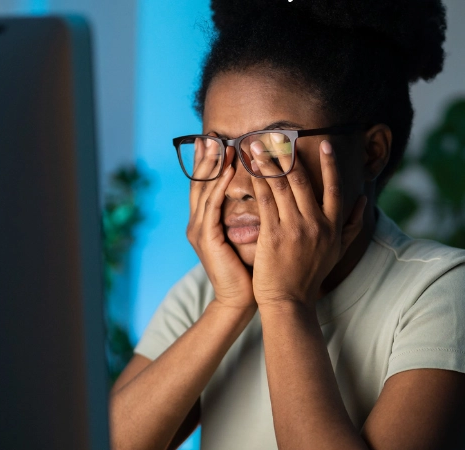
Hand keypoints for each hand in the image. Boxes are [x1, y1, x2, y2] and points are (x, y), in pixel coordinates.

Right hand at [186, 144, 255, 310]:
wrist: (241, 299)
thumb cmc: (249, 270)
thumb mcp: (248, 234)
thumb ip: (249, 212)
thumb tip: (266, 190)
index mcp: (206, 222)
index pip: (206, 185)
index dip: (209, 163)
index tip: (215, 140)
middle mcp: (198, 223)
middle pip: (199, 182)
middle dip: (205, 158)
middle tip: (210, 134)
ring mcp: (199, 230)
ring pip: (204, 190)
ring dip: (212, 166)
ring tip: (221, 144)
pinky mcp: (206, 239)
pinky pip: (212, 206)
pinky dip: (219, 187)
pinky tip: (227, 171)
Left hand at [248, 138, 366, 309]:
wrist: (289, 300)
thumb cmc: (311, 275)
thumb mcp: (338, 251)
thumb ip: (352, 225)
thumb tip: (364, 200)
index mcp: (333, 226)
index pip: (334, 188)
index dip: (330, 164)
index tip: (324, 144)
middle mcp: (316, 224)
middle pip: (303, 180)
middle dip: (289, 154)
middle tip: (279, 135)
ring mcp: (294, 228)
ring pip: (281, 185)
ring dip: (268, 161)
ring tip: (257, 144)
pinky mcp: (273, 234)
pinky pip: (264, 200)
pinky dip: (256, 180)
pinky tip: (248, 168)